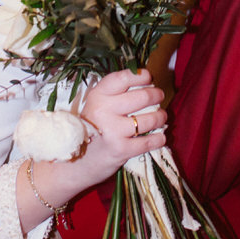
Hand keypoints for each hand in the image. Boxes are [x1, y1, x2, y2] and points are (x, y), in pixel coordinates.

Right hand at [77, 69, 167, 183]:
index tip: (148, 78)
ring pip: (150, 118)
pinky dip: (159, 138)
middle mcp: (103, 110)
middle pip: (143, 97)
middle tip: (159, 97)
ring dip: (161, 117)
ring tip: (161, 117)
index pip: (124, 77)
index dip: (141, 76)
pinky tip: (159, 136)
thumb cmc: (93, 129)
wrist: (79, 162)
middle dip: (156, 95)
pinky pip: (149, 141)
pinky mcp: (121, 149)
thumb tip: (147, 82)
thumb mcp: (97, 105)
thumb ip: (116, 93)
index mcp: (97, 95)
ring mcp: (112, 130)